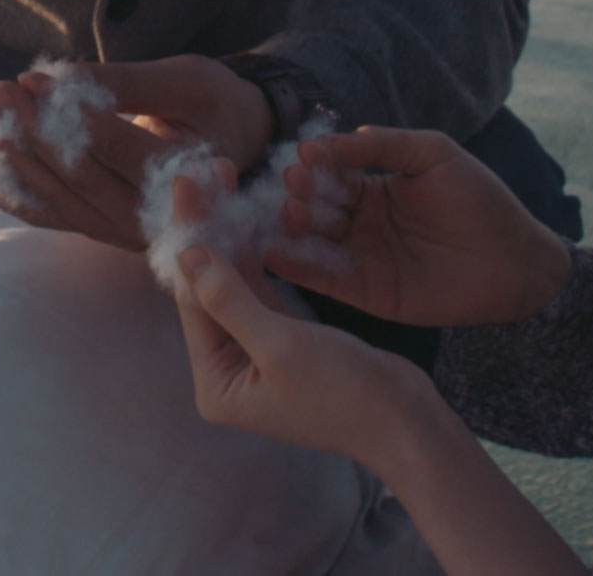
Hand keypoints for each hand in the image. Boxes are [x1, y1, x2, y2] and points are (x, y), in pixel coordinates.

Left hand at [0, 55, 271, 248]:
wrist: (235, 142)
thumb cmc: (214, 102)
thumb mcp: (187, 81)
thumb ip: (127, 85)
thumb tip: (62, 81)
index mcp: (187, 178)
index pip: (116, 150)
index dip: (70, 115)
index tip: (29, 80)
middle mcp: (156, 216)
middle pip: (81, 177)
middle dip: (31, 133)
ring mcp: (126, 230)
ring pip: (61, 199)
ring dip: (16, 158)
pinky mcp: (104, 227)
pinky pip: (56, 218)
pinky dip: (19, 197)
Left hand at [169, 168, 431, 470]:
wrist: (406, 422)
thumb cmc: (345, 394)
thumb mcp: (282, 346)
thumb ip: (230, 299)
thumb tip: (187, 252)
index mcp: (216, 383)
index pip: (193, 298)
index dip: (190, 235)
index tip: (186, 183)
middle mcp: (227, 371)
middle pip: (208, 286)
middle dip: (206, 228)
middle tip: (202, 170)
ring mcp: (255, 354)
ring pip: (233, 282)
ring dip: (229, 233)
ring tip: (224, 178)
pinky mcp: (284, 340)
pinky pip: (260, 288)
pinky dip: (256, 253)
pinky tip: (248, 212)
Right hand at [265, 126, 572, 328]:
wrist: (515, 262)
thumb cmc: (482, 201)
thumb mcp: (435, 155)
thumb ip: (387, 145)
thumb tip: (335, 140)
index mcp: (373, 186)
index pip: (332, 171)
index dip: (317, 162)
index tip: (303, 154)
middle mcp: (360, 222)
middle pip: (316, 204)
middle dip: (301, 193)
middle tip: (292, 185)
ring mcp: (361, 257)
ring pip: (314, 239)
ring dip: (294, 227)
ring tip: (286, 215)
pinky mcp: (365, 292)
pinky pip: (324, 278)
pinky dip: (298, 268)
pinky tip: (277, 254)